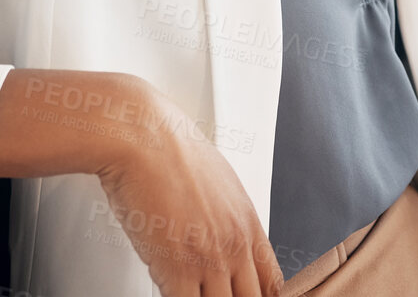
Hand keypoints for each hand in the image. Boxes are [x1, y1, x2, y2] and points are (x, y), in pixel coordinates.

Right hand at [95, 90, 280, 296]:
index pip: (273, 283)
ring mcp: (209, 259)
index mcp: (248, 224)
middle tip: (212, 292)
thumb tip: (222, 232)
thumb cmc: (171, 149)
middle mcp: (235, 244)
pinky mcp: (177, 267)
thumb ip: (228, 216)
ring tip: (188, 289)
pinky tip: (168, 288)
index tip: (246, 295)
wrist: (144, 137)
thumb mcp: (219, 181)